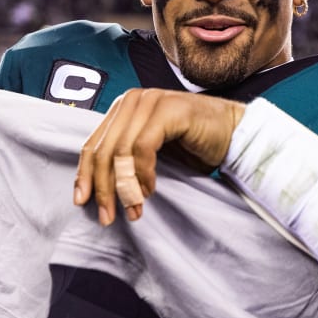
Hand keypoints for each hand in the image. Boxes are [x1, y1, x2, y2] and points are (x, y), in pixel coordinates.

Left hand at [75, 89, 245, 225]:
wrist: (236, 135)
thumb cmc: (193, 145)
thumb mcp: (150, 153)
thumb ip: (125, 158)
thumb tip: (97, 187)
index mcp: (123, 108)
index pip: (92, 144)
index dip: (84, 175)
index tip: (81, 202)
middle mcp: (132, 100)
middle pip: (103, 150)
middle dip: (103, 187)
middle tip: (106, 216)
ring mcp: (150, 102)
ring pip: (120, 151)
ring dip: (125, 187)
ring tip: (133, 210)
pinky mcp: (168, 110)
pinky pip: (143, 148)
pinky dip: (143, 174)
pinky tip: (150, 191)